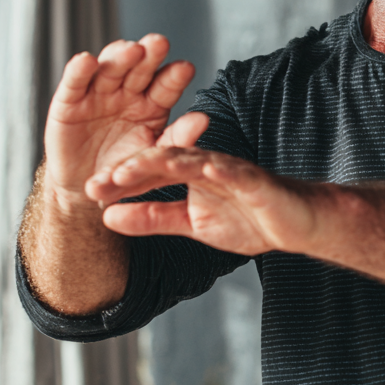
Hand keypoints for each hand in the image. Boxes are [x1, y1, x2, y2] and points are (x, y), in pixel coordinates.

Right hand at [44, 34, 194, 209]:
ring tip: (132, 50)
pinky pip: (75, 83)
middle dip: (150, 55)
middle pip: (140, 68)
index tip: (186, 68)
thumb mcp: (154, 156)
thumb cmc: (126, 171)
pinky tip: (87, 61)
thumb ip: (177, 138)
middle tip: (160, 43)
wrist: (88, 188)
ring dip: (120, 56)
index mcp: (153, 103)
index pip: (166, 85)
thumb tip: (203, 119)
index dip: (174, 76)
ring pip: (110, 68)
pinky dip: (79, 70)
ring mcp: (99, 93)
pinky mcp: (69, 102)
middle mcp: (128, 92)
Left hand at [87, 145, 322, 254]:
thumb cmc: (248, 220)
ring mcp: (229, 168)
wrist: (296, 224)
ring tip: (133, 168)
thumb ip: (152, 218)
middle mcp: (205, 164)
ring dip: (163, 162)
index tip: (89, 192)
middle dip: (130, 170)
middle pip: (162, 160)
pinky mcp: (254, 179)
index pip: (147, 174)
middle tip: (99, 181)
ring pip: (192, 159)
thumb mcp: (190, 224)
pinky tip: (203, 167)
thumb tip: (107, 217)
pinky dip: (219, 168)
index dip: (119, 182)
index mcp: (188, 173)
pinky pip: (234, 171)